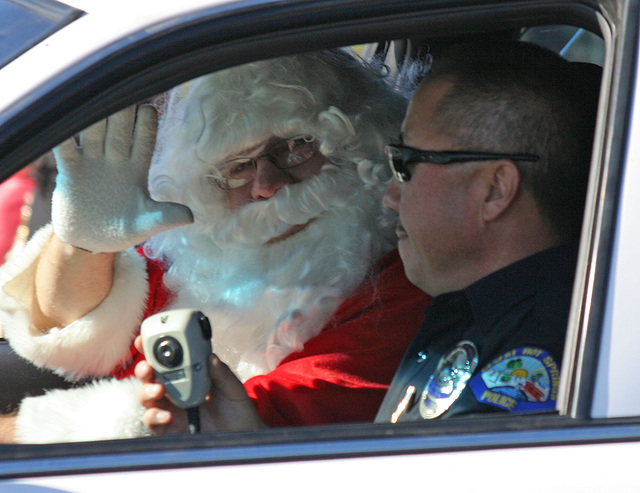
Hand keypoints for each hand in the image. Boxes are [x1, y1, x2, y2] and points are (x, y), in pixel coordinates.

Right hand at [52, 105, 192, 252]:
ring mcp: (93, 163)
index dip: (146, 126)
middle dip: (121, 112)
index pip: (144, 142)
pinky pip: (66, 150)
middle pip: (119, 131)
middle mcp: (116, 161)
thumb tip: (191, 216)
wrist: (90, 240)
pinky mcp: (71, 172)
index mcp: (137, 170)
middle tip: (123, 87)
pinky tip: (60, 118)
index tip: (149, 109)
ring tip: (93, 93)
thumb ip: (164, 218)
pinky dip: (62, 136)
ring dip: (93, 116)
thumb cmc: (122, 230)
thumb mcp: (144, 225)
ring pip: (93, 133)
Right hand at [134, 336, 266, 434]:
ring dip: (147, 391)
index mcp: (189, 375)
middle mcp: (176, 390)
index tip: (144, 340)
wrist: (242, 435)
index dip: (153, 349)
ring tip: (158, 390)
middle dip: (144, 369)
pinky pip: (153, 422)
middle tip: (147, 367)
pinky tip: (166, 415)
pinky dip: (155, 417)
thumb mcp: (233, 389)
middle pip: (151, 377)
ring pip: (147, 397)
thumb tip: (212, 358)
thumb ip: (223, 375)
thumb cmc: (237, 408)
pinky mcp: (169, 429)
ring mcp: (171, 409)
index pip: (168, 360)